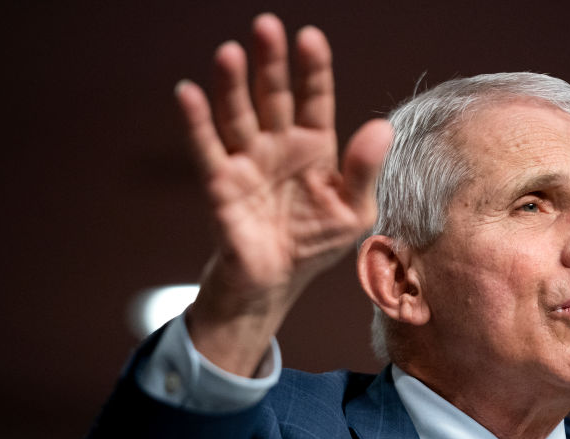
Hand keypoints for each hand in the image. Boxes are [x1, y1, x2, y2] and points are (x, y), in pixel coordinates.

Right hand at [175, 13, 391, 374]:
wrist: (276, 282)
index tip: (310, 38)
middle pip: (272, 96)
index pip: (314, 99)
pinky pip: (207, 149)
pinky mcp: (220, 185)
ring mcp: (247, 161)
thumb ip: (364, 170)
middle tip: (266, 26)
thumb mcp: (352, 211)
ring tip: (229, 53)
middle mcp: (278, 145)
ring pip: (238, 115)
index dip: (312, 70)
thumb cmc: (315, 242)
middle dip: (270, 63)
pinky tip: (188, 93)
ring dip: (231, 85)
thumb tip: (381, 127)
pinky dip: (196, 122)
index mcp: (314, 147)